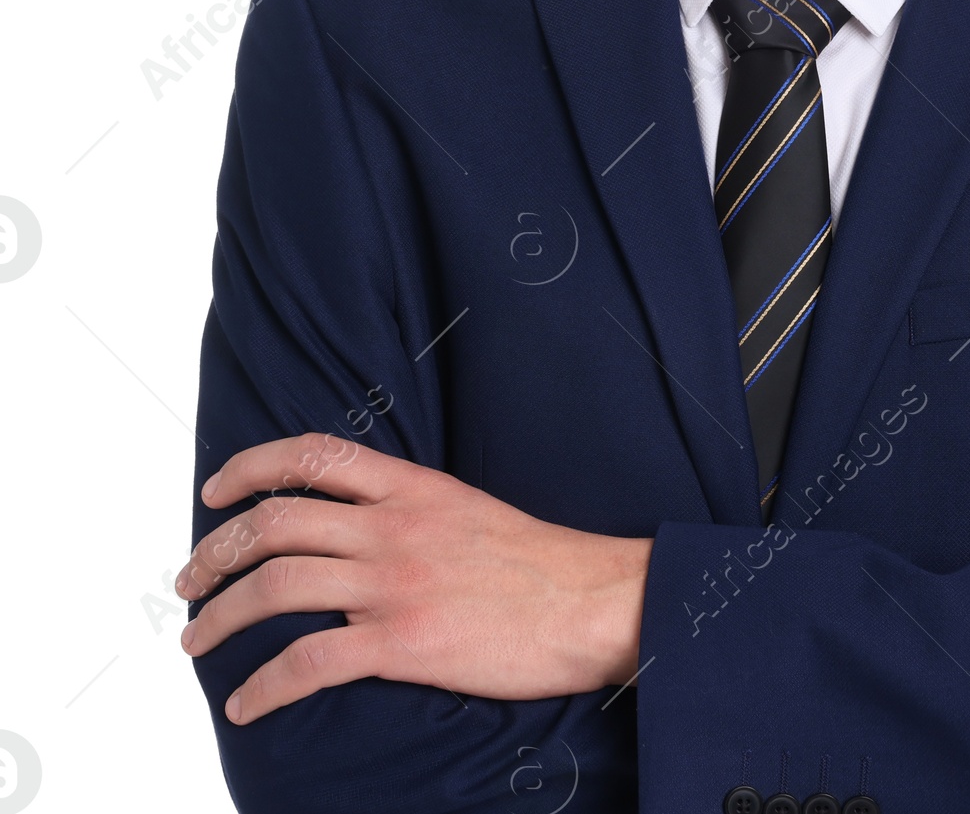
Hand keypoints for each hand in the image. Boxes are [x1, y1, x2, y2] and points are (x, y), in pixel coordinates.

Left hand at [175, 433, 651, 724]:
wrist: (592, 601)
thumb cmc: (539, 564)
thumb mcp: (468, 510)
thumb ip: (411, 510)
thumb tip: (358, 527)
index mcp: (412, 487)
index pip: (312, 456)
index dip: (249, 467)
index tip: (215, 491)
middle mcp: (394, 526)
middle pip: (275, 522)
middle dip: (215, 552)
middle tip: (188, 581)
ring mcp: (395, 583)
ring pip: (276, 585)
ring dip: (220, 615)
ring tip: (196, 639)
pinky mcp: (404, 642)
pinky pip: (308, 663)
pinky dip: (263, 685)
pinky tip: (246, 702)